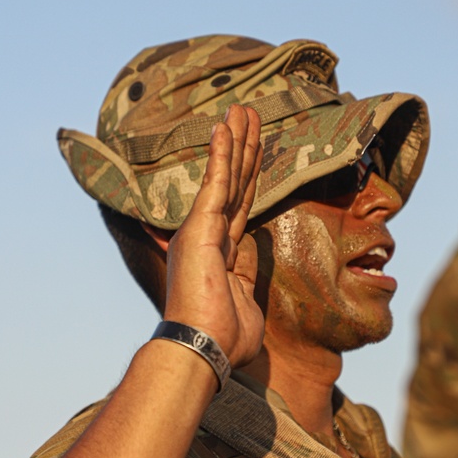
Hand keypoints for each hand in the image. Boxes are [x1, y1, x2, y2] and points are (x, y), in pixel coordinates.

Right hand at [162, 104, 264, 367]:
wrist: (204, 348)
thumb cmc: (227, 337)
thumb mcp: (247, 299)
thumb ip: (250, 271)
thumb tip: (256, 249)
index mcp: (222, 251)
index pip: (240, 204)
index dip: (249, 176)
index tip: (256, 150)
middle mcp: (209, 234)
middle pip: (233, 182)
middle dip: (243, 147)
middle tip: (249, 114)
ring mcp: (203, 229)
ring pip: (226, 175)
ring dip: (236, 140)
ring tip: (244, 109)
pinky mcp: (201, 226)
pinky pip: (216, 182)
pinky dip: (221, 153)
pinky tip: (226, 127)